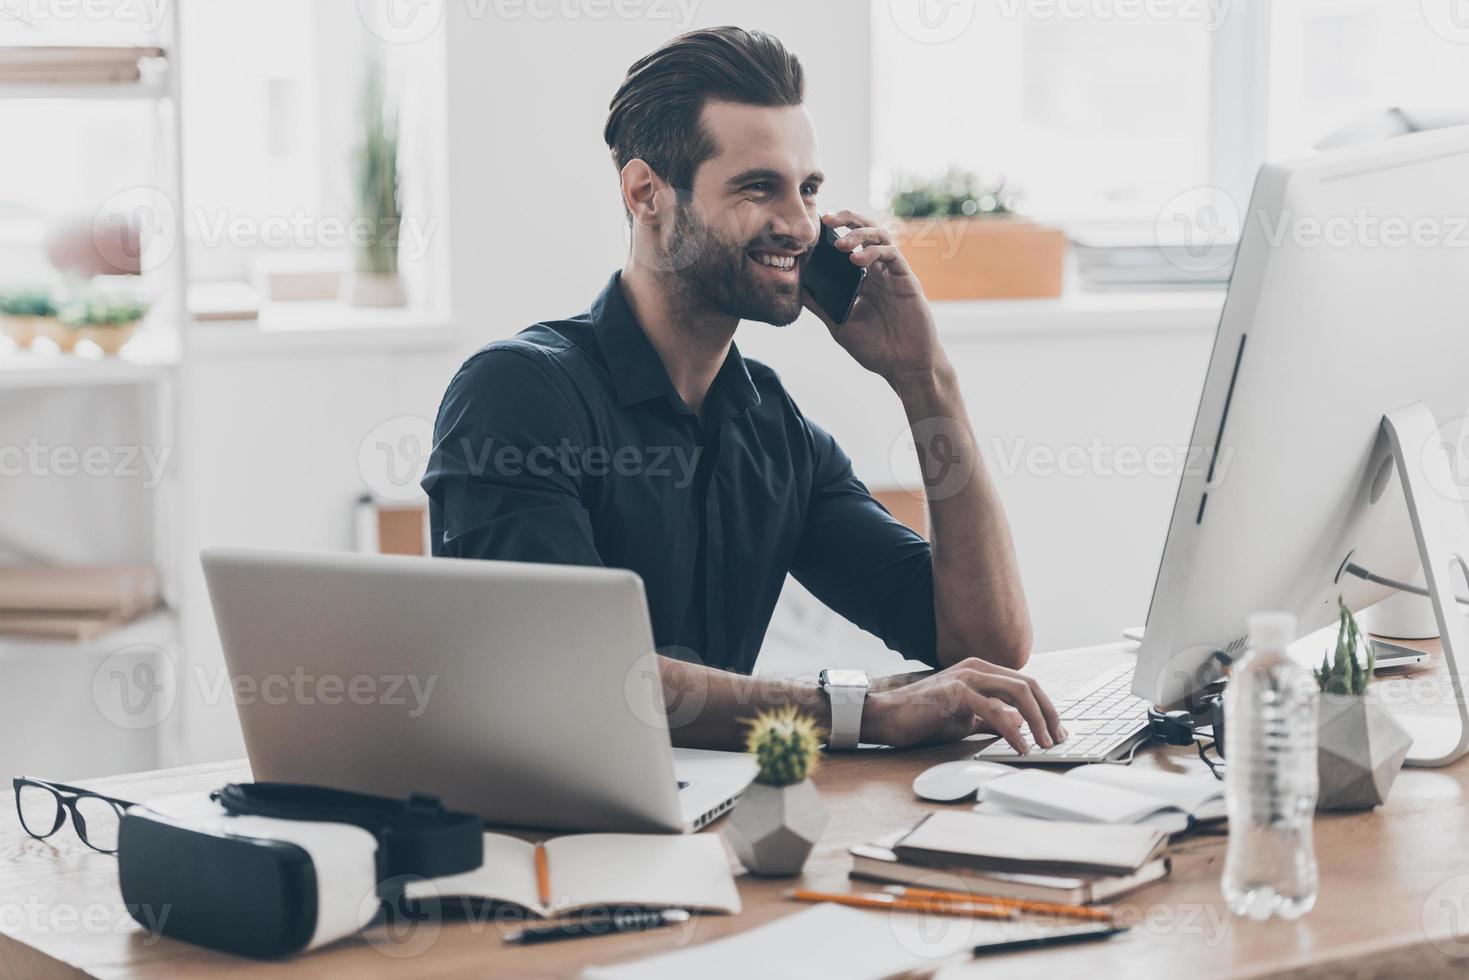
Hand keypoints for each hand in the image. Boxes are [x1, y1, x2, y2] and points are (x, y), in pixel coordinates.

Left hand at [803, 210, 943, 390]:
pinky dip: (873, 251)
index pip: (849, 245)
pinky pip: (892, 255)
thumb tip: (797, 288)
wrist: (904, 367)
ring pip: (880, 236)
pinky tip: (856, 259)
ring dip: (859, 233)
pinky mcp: (907, 280)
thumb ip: (821, 305)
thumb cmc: (876, 349)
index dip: (834, 231)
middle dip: (846, 219)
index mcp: (863, 279)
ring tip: (839, 244)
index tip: (813, 228)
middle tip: (826, 219)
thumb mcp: (840, 325)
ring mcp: (893, 274)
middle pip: (865, 231)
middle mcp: (879, 272)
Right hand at [862, 658, 1065, 751]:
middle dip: (1048, 713)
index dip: (1045, 708)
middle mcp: (977, 668)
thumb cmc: (924, 718)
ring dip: (1037, 721)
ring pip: (1017, 693)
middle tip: (1057, 738)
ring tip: (1044, 744)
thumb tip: (1018, 727)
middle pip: (1028, 685)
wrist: (888, 717)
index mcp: (981, 671)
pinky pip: (994, 710)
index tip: (1056, 731)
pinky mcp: (956, 692)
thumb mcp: (966, 720)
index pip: (1025, 685)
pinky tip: (1020, 745)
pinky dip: (1013, 729)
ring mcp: (967, 677)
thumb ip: (992, 720)